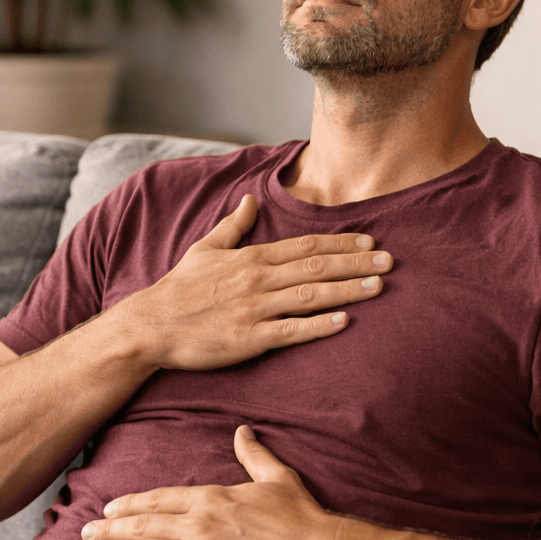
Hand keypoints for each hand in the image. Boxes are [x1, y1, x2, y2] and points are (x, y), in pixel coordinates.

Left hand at [80, 426, 346, 539]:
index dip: (129, 504)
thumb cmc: (301, 517)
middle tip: (85, 533)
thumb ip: (253, 455)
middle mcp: (198, 524)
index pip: (158, 498)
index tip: (108, 508)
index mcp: (211, 496)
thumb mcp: (277, 478)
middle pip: (143, 524)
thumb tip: (243, 431)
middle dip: (110, 528)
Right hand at [114, 194, 391, 371]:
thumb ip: (233, 225)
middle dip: (355, 263)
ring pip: (309, 296)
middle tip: (389, 261)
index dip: (339, 241)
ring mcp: (253, 309)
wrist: (151, 326)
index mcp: (250, 258)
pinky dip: (318, 326)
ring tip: (378, 287)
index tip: (369, 240)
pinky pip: (290, 331)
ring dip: (346, 290)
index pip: (304, 245)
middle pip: (315, 267)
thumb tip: (249, 200)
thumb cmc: (179, 289)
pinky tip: (344, 321)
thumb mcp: (204, 248)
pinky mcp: (248, 338)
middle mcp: (257, 279)